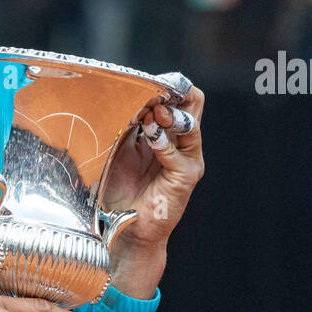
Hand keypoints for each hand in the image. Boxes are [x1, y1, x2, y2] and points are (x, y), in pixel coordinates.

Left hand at [100, 85, 204, 294]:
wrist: (124, 228)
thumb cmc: (118, 190)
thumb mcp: (118, 149)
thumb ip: (126, 126)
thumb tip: (118, 98)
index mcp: (167, 132)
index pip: (181, 96)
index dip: (166, 86)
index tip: (143, 83)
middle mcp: (181, 142)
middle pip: (193, 103)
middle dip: (170, 94)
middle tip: (149, 95)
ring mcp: (187, 159)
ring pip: (190, 124)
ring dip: (169, 115)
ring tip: (151, 114)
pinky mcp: (185, 178)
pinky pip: (179, 154)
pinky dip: (164, 143)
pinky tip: (150, 138)